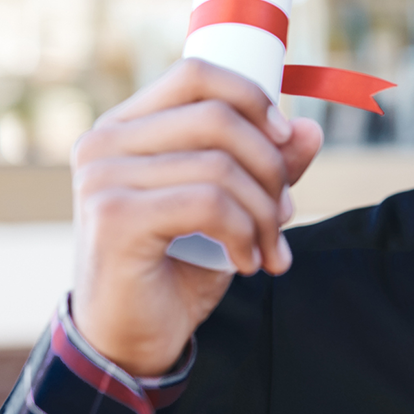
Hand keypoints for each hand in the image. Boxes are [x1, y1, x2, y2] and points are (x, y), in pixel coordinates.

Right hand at [68, 58, 322, 375]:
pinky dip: (245, 234)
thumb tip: (310, 129)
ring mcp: (103, 177)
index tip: (286, 137)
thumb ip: (265, 165)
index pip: (196, 74)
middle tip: (285, 212)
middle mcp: (104, 142)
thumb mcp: (231, 207)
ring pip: (220, 165)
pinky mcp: (115, 216)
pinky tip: (248, 263)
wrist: (129, 338)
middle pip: (217, 117)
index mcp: (126, 125)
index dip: (252, 96)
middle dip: (270, 165)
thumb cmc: (177, 265)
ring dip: (264, 212)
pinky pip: (209, 203)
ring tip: (270, 247)